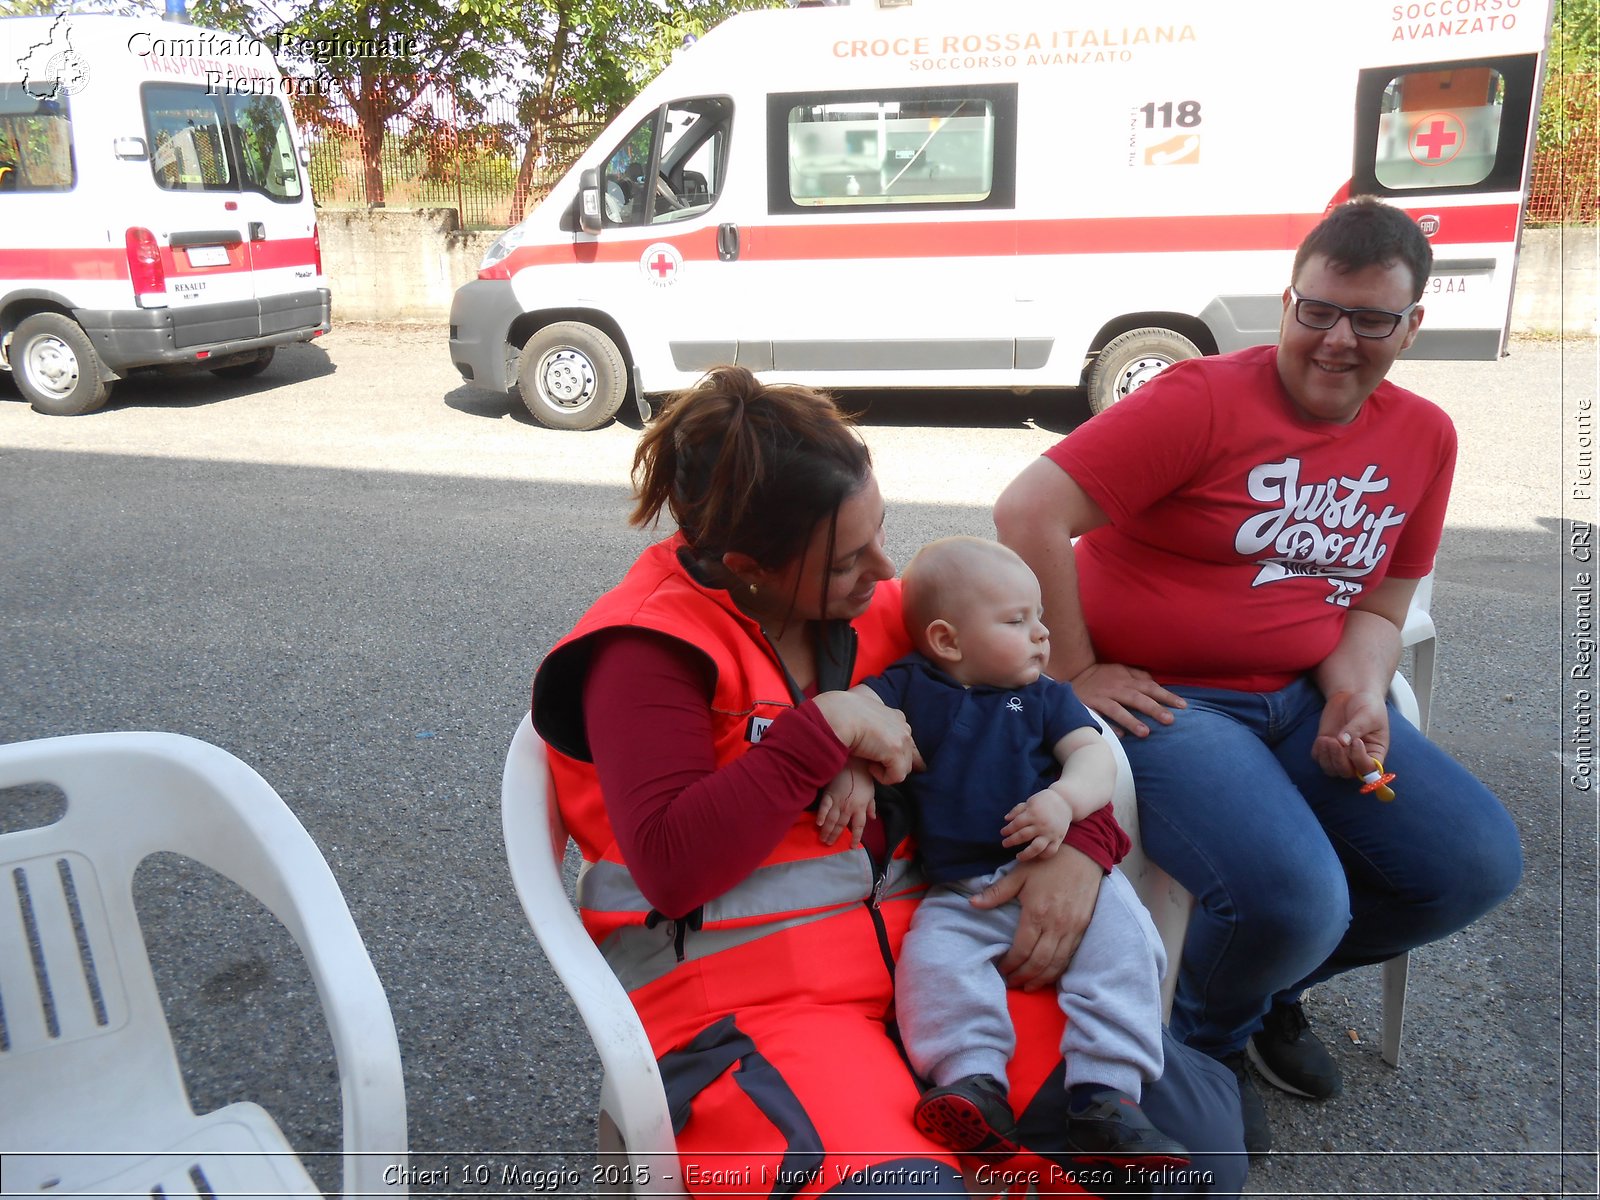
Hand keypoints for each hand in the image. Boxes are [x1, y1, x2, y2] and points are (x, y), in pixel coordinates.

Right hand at [811, 689, 921, 784]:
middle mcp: (903, 726)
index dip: (903, 754)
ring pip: (903, 768)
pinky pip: (896, 776)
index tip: (901, 763)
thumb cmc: (843, 717)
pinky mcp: (896, 751)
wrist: (839, 715)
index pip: (908, 741)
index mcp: (896, 717)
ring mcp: (902, 738)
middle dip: (896, 765)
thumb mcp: (864, 720)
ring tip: (868, 762)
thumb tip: (876, 744)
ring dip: (886, 770)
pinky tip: (869, 766)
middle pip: (910, 756)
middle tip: (875, 765)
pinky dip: (882, 776)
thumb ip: (875, 729)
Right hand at [816, 759, 875, 845]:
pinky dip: (821, 815)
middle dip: (835, 836)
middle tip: (829, 844)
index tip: (852, 846)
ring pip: (832, 820)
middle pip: (842, 825)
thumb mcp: (871, 792)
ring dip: (827, 831)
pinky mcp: (829, 794)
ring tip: (822, 839)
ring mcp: (838, 802)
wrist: (854, 763)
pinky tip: (818, 823)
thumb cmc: (864, 777)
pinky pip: (824, 807)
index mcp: (861, 808)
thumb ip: (871, 806)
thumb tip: (873, 818)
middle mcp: (849, 808)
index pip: (858, 827)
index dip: (855, 837)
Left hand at [970, 846, 1100, 989]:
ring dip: (1040, 979)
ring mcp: (1072, 929)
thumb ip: (996, 892)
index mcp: (1037, 913)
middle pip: (1038, 963)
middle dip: (1023, 977)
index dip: (1010, 964)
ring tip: (1028, 986)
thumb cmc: (1047, 863)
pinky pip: (1069, 957)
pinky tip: (1048, 975)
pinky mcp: (1083, 928)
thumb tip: (972, 903)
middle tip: (1011, 984)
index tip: (1001, 970)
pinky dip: (1057, 970)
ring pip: (1056, 964)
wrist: (1083, 853)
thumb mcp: (1019, 874)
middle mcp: (1056, 925)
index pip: (1021, 950)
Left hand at [1000, 788, 1072, 860]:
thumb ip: (1017, 810)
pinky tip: (1036, 856)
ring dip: (1026, 854)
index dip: (1008, 829)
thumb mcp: (1030, 802)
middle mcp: (1041, 824)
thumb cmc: (1044, 801)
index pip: (1016, 824)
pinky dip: (1043, 855)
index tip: (1003, 833)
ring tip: (1018, 857)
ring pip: (1036, 847)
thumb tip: (1006, 819)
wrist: (1065, 801)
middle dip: (1011, 841)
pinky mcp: (1058, 839)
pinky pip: (1050, 851)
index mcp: (1033, 813)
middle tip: (1005, 844)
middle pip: (1023, 836)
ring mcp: (1050, 833)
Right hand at [1068, 662, 1185, 737]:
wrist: (1073, 673)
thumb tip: (1156, 682)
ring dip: (1131, 721)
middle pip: (1137, 699)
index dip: (1166, 696)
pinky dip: (1108, 726)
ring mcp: (1101, 698)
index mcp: (1126, 680)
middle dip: (1153, 709)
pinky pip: (1098, 718)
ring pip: (1117, 709)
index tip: (1182, 706)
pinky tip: (1119, 736)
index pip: (1150, 688)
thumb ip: (1139, 675)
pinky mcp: (1087, 707)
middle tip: (1169, 720)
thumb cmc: (1101, 675)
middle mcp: (1115, 689)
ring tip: (1145, 733)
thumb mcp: (1121, 669)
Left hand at [1312, 688, 1390, 777]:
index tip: (1356, 742)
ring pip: (1330, 769)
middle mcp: (1357, 758)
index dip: (1360, 760)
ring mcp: (1341, 754)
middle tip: (1334, 742)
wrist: (1353, 695)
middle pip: (1346, 772)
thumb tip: (1343, 741)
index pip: (1369, 769)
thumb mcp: (1368, 715)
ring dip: (1326, 758)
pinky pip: (1318, 758)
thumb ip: (1356, 729)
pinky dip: (1318, 752)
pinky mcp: (1327, 747)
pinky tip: (1321, 738)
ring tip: (1326, 739)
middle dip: (1338, 760)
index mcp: (1375, 753)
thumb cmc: (1368, 706)